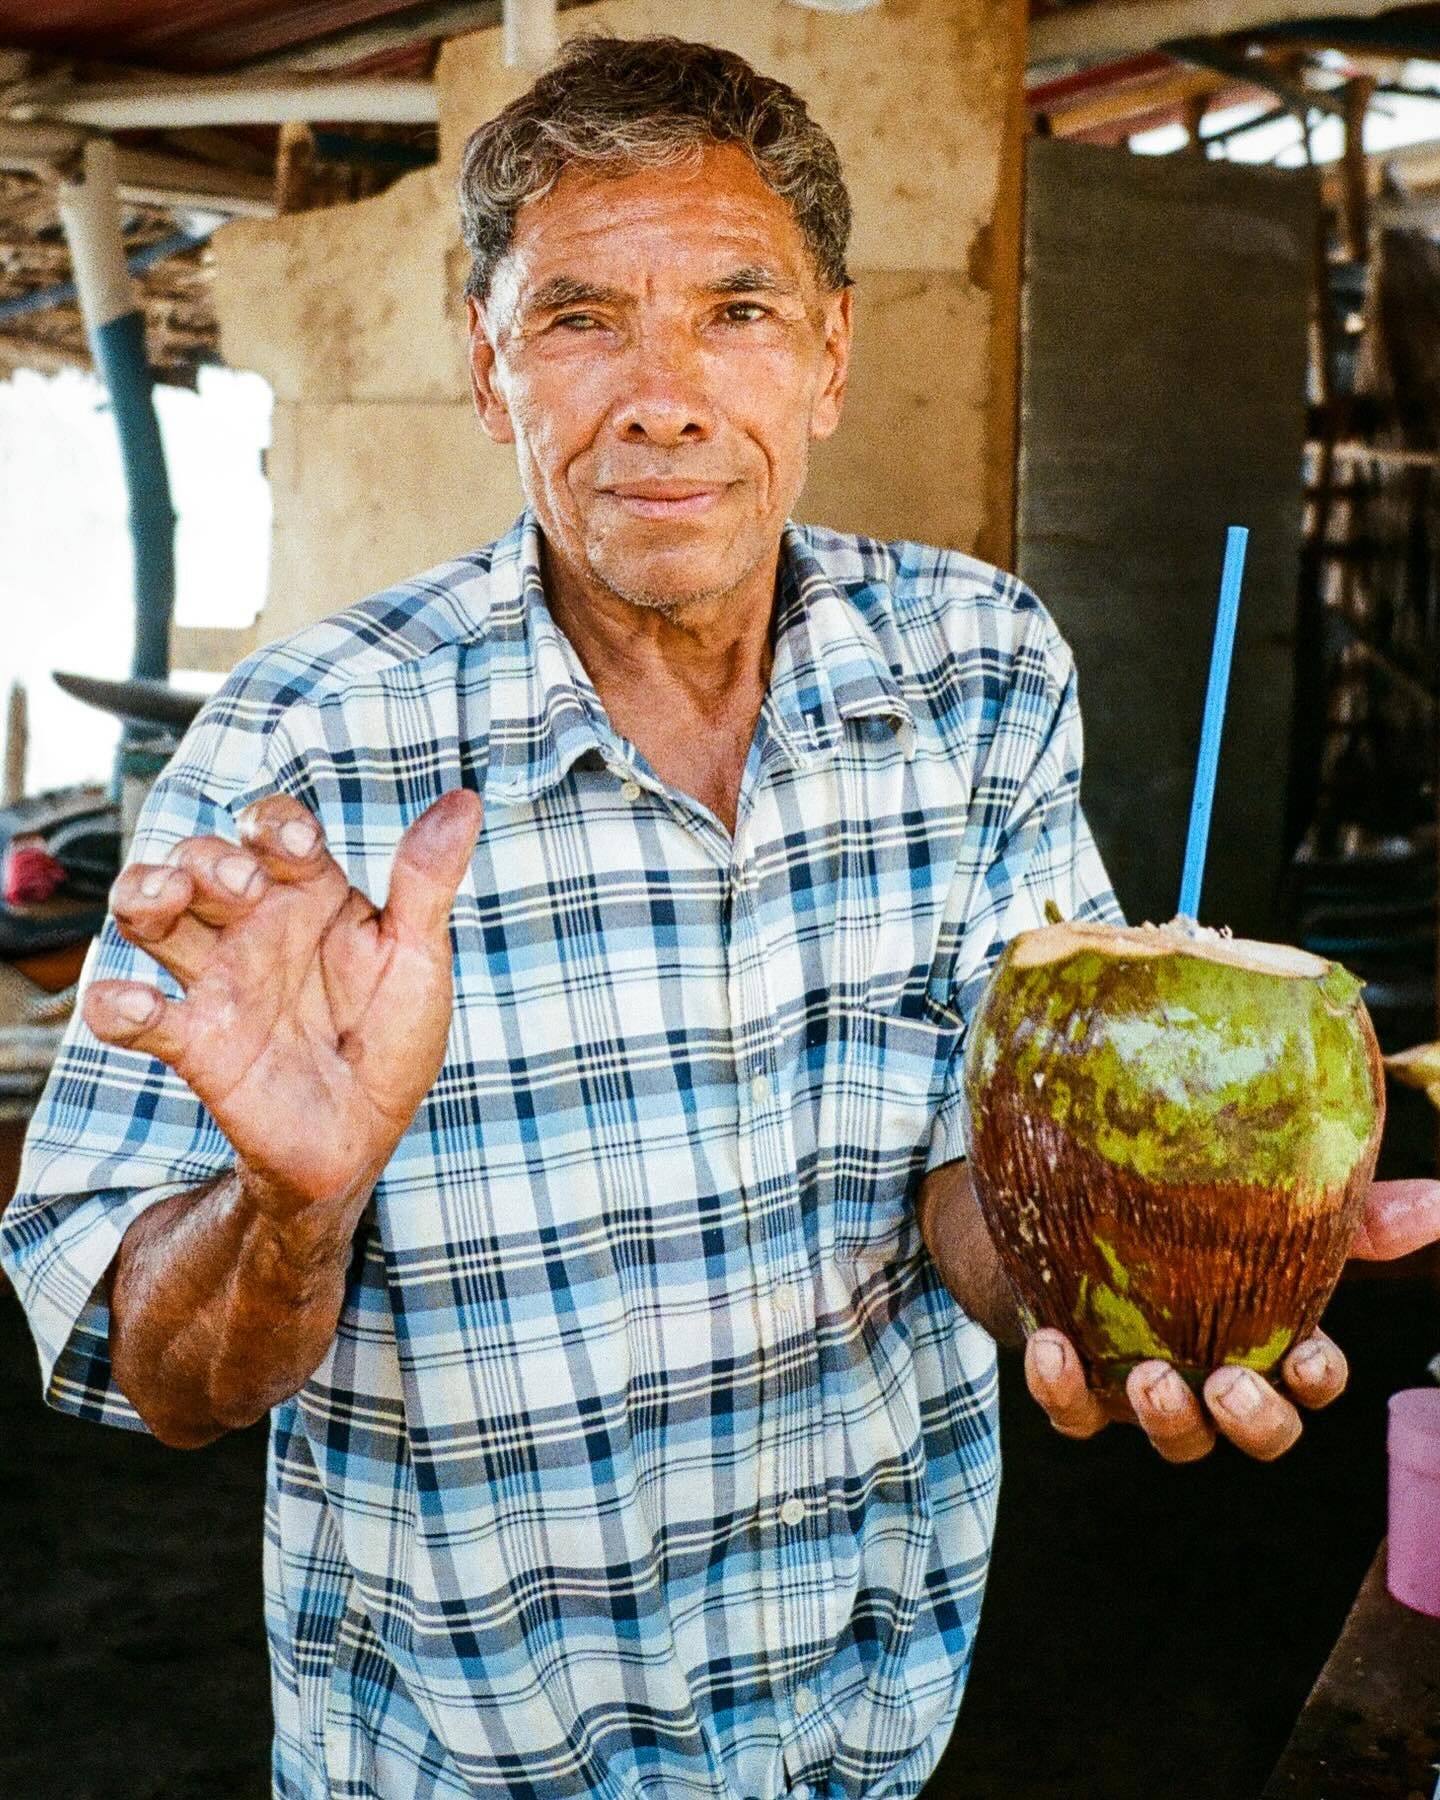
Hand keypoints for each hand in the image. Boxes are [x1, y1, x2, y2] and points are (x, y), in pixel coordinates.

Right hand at [84, 789, 482, 1221]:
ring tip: (161, 898)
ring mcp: (217, 981)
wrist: (363, 1135)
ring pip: (149, 915)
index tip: (296, 842)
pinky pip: (130, 1016)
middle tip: (244, 891)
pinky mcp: (193, 1042)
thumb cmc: (391, 1039)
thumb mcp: (417, 958)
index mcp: (309, 896)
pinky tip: (135, 1006)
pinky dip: (116, 1005)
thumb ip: (426, 882)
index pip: (274, 831)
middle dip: (209, 859)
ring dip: (142, 893)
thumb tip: (464, 801)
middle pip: (199, 861)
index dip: (275, 823)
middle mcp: (253, 927)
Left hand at [1023, 1177, 1439, 1463]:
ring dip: (1166, 1419)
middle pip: (1259, 1432)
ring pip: (1175, 1438)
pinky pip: (1073, 1413)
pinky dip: (1062, 1390)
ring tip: (1149, 1377)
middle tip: (1228, 1385)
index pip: (1314, 1382)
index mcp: (1272, 1343)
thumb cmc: (1193, 1218)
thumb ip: (1351, 1214)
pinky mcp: (1080, 1385)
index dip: (1317, 1381)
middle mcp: (1218, 1380)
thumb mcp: (1271, 1207)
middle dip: (1252, 1421)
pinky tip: (1052, 1346)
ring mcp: (1149, 1391)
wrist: (1072, 1205)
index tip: (1308, 1359)